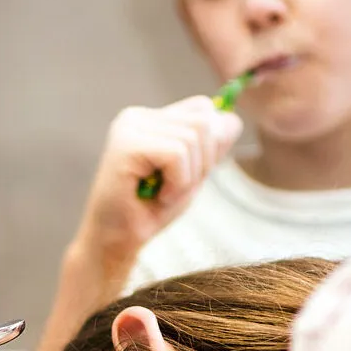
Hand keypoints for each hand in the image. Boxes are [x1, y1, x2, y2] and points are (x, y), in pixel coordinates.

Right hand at [74, 95, 243, 272]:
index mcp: (151, 119)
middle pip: (204, 120)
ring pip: (193, 137)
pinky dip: (177, 183)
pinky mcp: (127, 144)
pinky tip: (158, 196)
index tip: (189, 176)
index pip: (203, 109)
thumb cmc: (150, 211)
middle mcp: (137, 116)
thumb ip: (211, 147)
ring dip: (188, 177)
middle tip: (176, 188)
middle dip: (203, 163)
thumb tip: (233, 119)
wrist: (116, 241)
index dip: (211, 145)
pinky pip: (177, 154)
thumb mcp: (192, 175)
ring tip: (164, 194)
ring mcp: (130, 128)